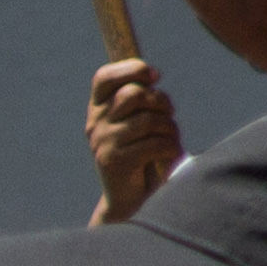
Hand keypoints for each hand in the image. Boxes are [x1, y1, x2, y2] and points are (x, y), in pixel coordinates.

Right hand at [86, 58, 180, 220]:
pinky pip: (154, 143)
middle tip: (168, 116)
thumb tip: (151, 74)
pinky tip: (169, 153)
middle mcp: (95, 123)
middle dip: (162, 102)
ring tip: (169, 138)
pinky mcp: (114, 161)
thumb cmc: (144, 150)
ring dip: (170, 128)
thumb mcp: (140, 120)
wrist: (133, 196)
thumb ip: (142, 98)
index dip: (131, 69)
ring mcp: (102, 142)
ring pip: (149, 119)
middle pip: (134, 94)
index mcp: (99, 108)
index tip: (155, 75)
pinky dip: (171, 147)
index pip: (104, 77)